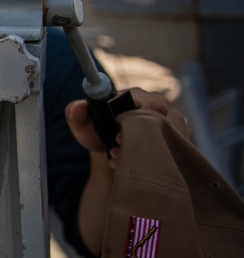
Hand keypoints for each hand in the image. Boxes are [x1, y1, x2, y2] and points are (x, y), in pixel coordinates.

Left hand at [66, 87, 190, 163]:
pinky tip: (136, 163)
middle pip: (162, 120)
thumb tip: (79, 106)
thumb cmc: (96, 133)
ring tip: (121, 156)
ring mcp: (175, 121)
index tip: (118, 136)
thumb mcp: (82, 125)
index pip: (146, 102)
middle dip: (140, 139)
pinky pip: (177, 148)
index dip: (134, 120)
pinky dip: (157, 159)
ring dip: (147, 152)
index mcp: (136, 94)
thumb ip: (75, 114)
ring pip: (170, 137)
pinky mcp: (182, 138)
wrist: (111, 151)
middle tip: (118, 149)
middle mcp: (160, 104)